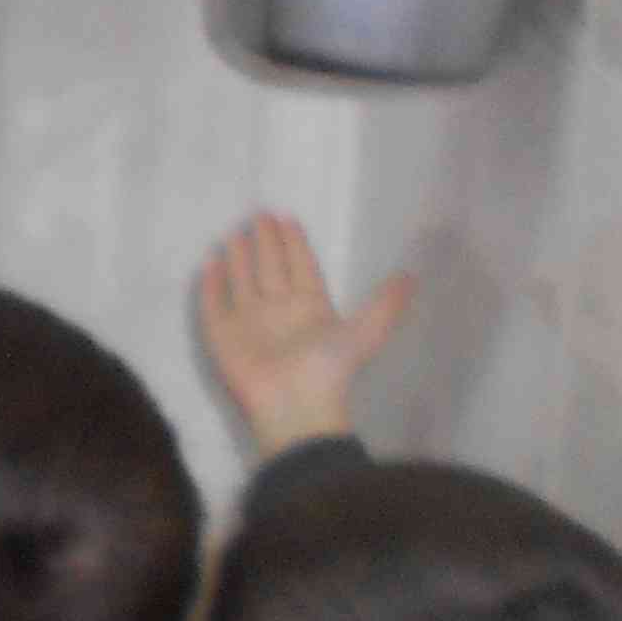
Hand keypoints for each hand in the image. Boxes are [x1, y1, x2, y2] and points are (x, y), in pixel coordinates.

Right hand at [198, 213, 411, 456]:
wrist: (295, 406)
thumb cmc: (329, 369)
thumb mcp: (367, 332)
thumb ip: (387, 304)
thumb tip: (412, 276)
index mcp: (311, 306)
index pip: (301, 266)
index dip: (295, 243)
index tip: (288, 218)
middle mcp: (278, 309)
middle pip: (270, 268)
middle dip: (265, 242)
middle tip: (259, 214)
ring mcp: (249, 322)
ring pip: (242, 281)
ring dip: (239, 257)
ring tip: (234, 233)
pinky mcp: (222, 335)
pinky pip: (214, 304)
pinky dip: (211, 285)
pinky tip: (209, 263)